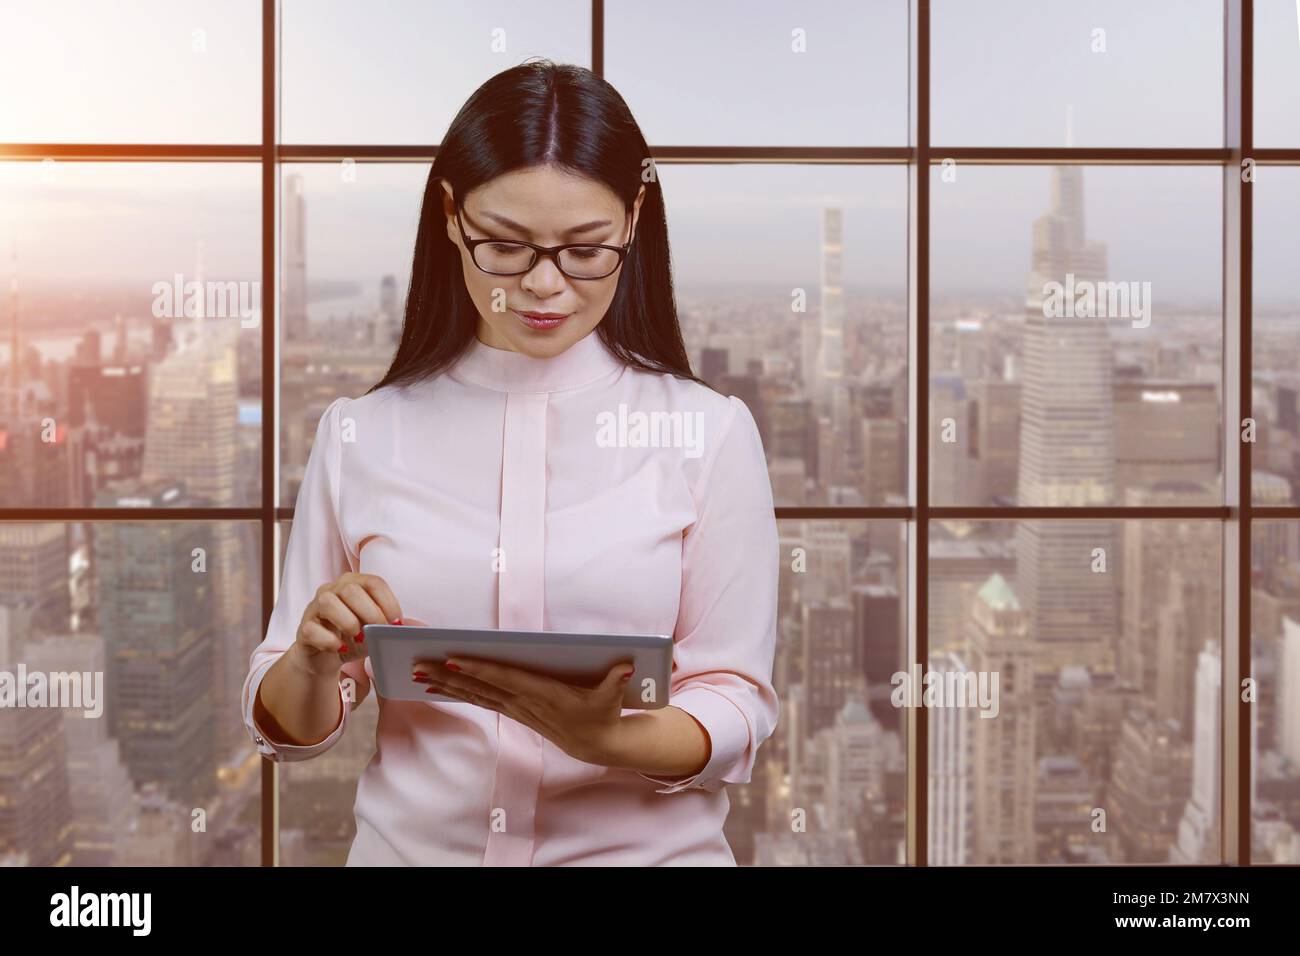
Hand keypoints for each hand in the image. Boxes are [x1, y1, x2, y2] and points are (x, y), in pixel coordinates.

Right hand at [293, 572, 402, 677]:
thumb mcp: (374, 629)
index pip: (373, 582)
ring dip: (348, 622)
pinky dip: (330, 641)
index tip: (396, 622)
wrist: (324, 657)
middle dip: (371, 613)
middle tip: (379, 632)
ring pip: (328, 602)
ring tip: (358, 637)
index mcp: (353, 584)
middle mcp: (332, 590)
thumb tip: (405, 627)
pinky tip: (340, 647)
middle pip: (351, 589)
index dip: (388, 602)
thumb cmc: (353, 637)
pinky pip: (313, 629)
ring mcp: (314, 608)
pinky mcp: (303, 628)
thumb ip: (387, 624)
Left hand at [410, 657, 635, 765]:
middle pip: (480, 685)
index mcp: (543, 693)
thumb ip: (617, 681)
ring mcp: (516, 708)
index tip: (454, 659)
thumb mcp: (614, 698)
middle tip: (417, 665)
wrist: (597, 743)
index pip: (505, 678)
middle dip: (448, 675)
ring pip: (475, 694)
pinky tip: (438, 686)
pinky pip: (481, 699)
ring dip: (446, 684)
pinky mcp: (514, 710)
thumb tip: (626, 666)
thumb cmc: (603, 713)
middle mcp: (524, 701)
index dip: (479, 669)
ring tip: (417, 674)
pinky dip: (458, 692)